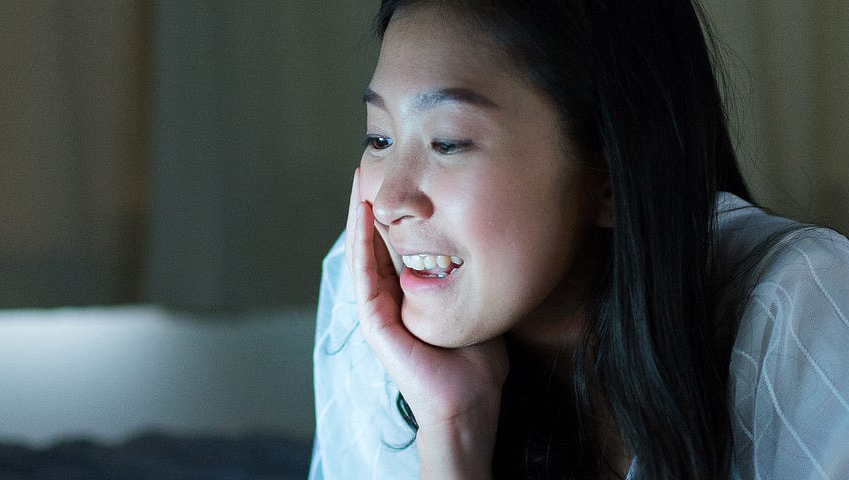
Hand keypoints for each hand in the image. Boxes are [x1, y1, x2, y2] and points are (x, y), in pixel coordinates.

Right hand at [346, 169, 507, 477]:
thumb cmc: (476, 361)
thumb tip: (489, 244)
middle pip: (373, 241)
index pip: (393, 244)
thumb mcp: (473, 303)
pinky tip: (365, 212)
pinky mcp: (374, 321)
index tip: (395, 178)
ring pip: (363, 251)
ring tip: (360, 178)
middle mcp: (387, 299)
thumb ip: (470, 278)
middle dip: (370, 203)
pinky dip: (362, 241)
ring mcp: (377, 310)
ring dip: (359, 214)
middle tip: (369, 164)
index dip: (392, 212)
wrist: (470, 400)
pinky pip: (364, 272)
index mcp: (407, 295)